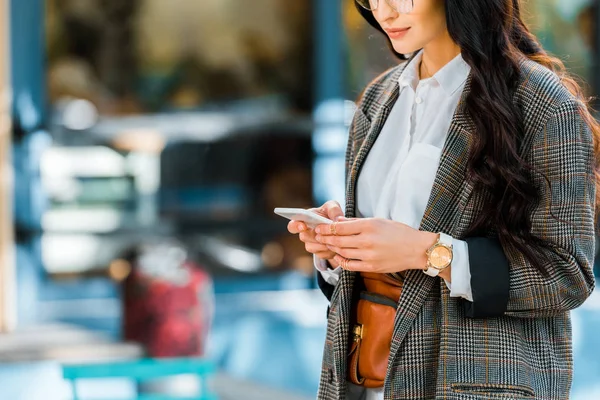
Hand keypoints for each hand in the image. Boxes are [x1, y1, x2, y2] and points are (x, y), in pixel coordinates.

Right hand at [287, 200, 344, 262]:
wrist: (339, 227)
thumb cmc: (331, 213)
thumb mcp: (333, 207)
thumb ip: (334, 210)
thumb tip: (337, 219)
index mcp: (303, 220)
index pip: (292, 225)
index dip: (296, 226)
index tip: (303, 226)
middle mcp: (304, 233)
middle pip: (303, 237)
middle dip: (314, 235)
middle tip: (325, 233)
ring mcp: (311, 244)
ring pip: (311, 247)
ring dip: (322, 243)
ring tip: (333, 238)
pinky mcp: (319, 253)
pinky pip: (321, 254)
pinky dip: (329, 250)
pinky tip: (337, 245)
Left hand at [314, 218, 437, 273]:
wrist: (416, 249)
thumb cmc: (398, 232)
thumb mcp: (378, 221)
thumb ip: (357, 222)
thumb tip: (338, 221)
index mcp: (369, 226)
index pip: (340, 227)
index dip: (326, 227)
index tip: (318, 227)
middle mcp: (367, 241)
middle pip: (338, 240)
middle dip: (325, 238)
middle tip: (317, 236)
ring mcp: (369, 255)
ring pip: (342, 252)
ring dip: (331, 248)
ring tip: (326, 244)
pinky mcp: (371, 267)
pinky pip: (350, 265)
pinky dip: (341, 260)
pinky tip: (337, 256)